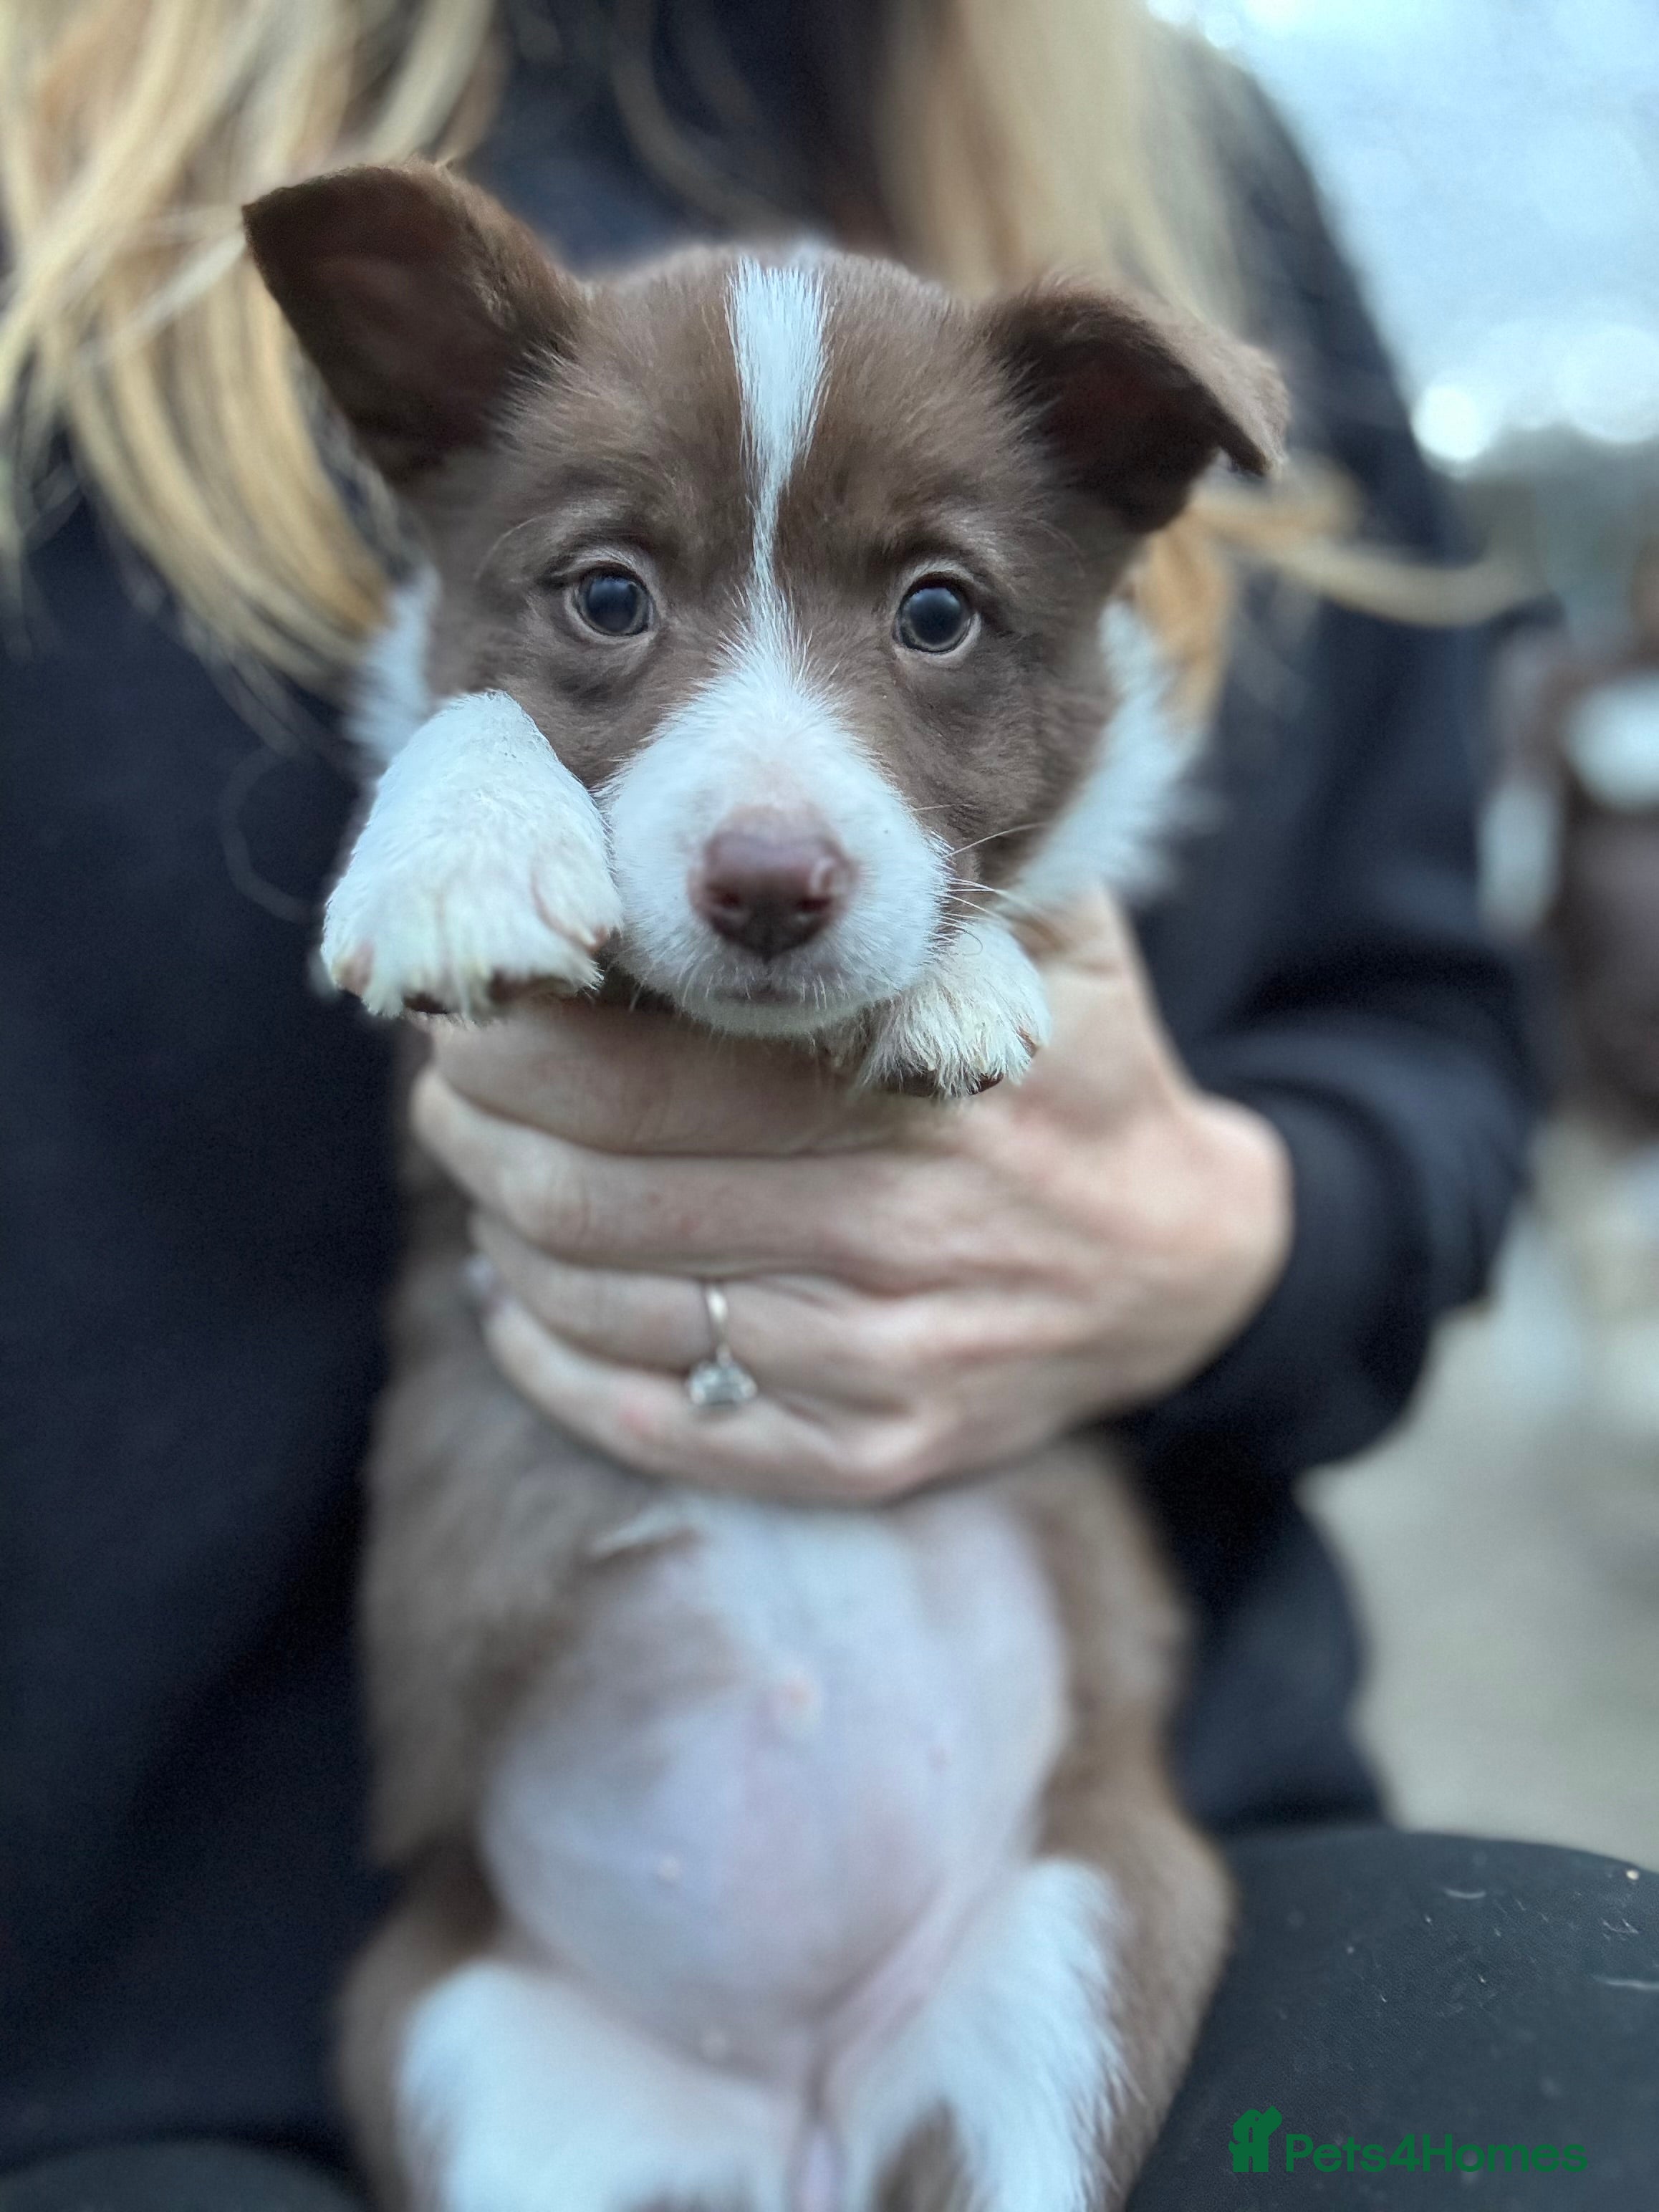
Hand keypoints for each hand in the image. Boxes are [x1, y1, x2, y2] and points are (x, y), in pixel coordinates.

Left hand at [412, 889, 1291, 1504]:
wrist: (1185, 1266)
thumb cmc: (1080, 1072)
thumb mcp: (1047, 936)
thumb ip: (921, 875)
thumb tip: (744, 819)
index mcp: (915, 1089)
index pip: (639, 1072)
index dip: (514, 1040)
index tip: (474, 999)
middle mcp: (896, 1238)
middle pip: (592, 1197)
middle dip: (478, 1131)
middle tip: (450, 1086)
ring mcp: (884, 1365)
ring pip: (607, 1311)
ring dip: (503, 1235)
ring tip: (486, 1173)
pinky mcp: (875, 1455)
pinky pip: (660, 1430)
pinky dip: (550, 1364)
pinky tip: (517, 1302)